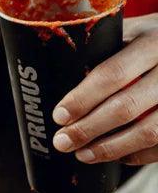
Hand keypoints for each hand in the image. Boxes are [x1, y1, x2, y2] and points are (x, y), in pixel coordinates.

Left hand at [52, 14, 157, 165]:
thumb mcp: (128, 36)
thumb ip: (98, 53)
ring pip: (148, 132)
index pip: (113, 74)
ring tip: (83, 155)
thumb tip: (46, 83)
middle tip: (63, 142)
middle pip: (126, 107)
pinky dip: (136, 156)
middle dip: (88, 130)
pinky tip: (116, 156)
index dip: (82, 99)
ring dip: (110, 149)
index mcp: (152, 40)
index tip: (59, 116)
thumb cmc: (146, 44)